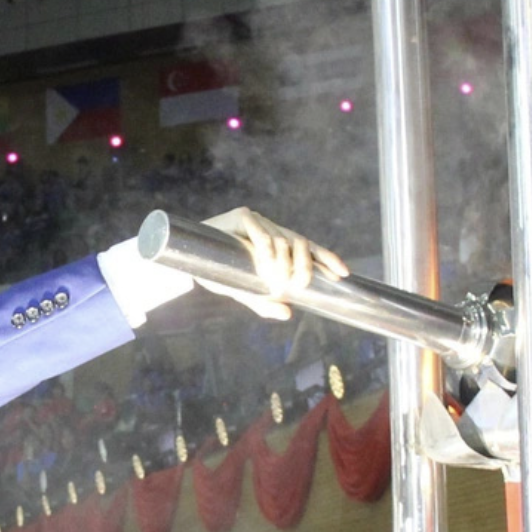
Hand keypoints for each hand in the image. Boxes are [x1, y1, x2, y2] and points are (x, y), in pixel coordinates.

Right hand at [200, 208, 346, 320]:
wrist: (189, 258)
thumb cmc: (220, 272)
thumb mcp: (245, 293)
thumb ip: (265, 303)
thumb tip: (288, 314)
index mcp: (279, 245)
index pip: (310, 248)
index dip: (327, 258)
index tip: (342, 273)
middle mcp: (273, 229)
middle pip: (300, 243)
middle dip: (304, 265)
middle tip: (297, 284)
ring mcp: (258, 221)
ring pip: (281, 240)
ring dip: (282, 262)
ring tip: (273, 280)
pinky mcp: (241, 217)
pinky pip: (260, 231)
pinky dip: (265, 247)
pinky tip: (263, 260)